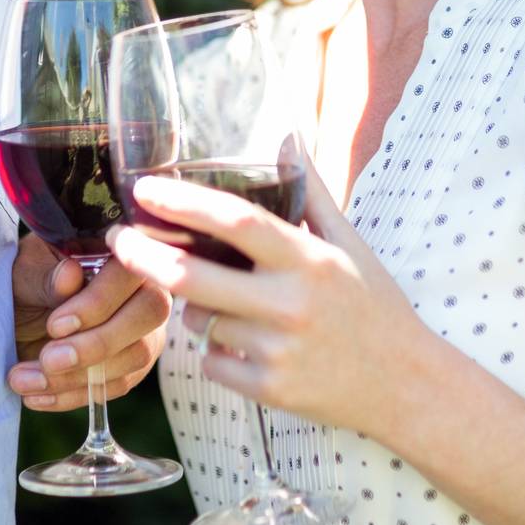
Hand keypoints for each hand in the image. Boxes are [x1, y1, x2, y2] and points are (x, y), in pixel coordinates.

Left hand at [8, 232, 170, 411]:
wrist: (21, 313)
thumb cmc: (29, 281)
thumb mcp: (25, 272)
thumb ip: (45, 275)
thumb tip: (69, 276)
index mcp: (119, 249)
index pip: (129, 270)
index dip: (98, 302)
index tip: (55, 325)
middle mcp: (144, 284)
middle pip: (149, 312)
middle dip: (98, 344)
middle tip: (49, 360)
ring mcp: (145, 325)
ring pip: (137, 355)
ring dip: (78, 376)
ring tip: (25, 380)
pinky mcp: (134, 362)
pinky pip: (117, 385)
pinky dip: (74, 395)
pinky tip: (37, 395)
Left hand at [106, 149, 433, 435]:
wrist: (406, 386)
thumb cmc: (374, 305)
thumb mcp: (349, 243)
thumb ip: (312, 190)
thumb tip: (287, 133)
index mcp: (309, 259)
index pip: (238, 222)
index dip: (186, 203)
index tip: (145, 189)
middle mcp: (291, 303)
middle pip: (197, 278)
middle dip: (146, 257)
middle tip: (119, 239)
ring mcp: (278, 350)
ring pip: (202, 321)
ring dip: (194, 308)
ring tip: (216, 299)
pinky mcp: (271, 391)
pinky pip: (212, 364)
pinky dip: (215, 351)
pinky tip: (241, 342)